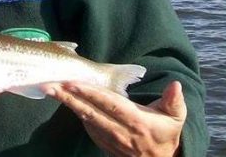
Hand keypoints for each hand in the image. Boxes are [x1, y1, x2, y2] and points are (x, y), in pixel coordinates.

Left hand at [45, 81, 186, 156]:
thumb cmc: (166, 134)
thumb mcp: (175, 118)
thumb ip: (174, 101)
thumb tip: (175, 84)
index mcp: (137, 122)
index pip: (109, 104)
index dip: (90, 93)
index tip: (72, 83)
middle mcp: (120, 132)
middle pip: (90, 112)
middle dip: (69, 97)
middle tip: (50, 85)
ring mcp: (110, 140)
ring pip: (85, 119)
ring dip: (67, 104)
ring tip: (50, 89)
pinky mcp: (103, 143)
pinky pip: (87, 126)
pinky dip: (74, 113)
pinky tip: (63, 100)